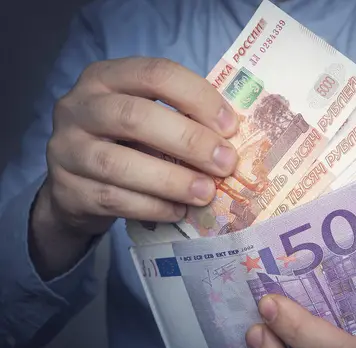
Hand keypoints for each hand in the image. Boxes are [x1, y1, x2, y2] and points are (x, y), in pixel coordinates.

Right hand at [30, 57, 238, 275]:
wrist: (75, 188)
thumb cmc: (125, 145)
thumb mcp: (147, 119)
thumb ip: (180, 119)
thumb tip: (231, 139)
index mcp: (105, 78)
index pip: (155, 73)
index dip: (198, 97)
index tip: (230, 126)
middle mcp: (79, 108)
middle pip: (136, 117)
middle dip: (189, 141)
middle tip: (225, 163)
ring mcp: (67, 150)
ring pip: (120, 164)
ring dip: (172, 180)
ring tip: (206, 193)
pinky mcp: (68, 190)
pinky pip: (115, 200)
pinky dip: (154, 207)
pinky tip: (180, 211)